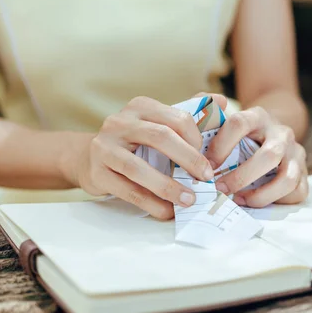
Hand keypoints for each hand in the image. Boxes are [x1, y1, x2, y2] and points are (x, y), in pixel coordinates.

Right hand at [72, 95, 226, 219]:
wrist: (89, 157)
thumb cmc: (135, 142)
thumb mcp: (159, 124)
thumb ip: (190, 113)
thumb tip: (222, 101)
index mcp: (140, 107)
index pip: (177, 118)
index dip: (197, 140)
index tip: (208, 160)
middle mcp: (119, 122)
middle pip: (160, 137)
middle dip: (188, 160)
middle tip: (206, 178)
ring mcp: (104, 147)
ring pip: (139, 168)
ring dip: (168, 187)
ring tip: (189, 200)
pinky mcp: (96, 172)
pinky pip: (127, 190)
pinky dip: (150, 203)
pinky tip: (166, 211)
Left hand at [205, 106, 307, 207]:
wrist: (273, 132)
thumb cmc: (242, 133)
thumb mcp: (227, 119)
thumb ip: (210, 111)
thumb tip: (203, 106)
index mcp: (258, 117)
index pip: (240, 123)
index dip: (221, 146)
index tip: (207, 165)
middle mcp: (281, 133)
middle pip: (269, 155)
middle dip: (241, 177)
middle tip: (220, 188)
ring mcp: (296, 153)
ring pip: (287, 178)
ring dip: (260, 195)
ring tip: (238, 199)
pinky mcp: (303, 173)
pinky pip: (297, 192)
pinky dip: (275, 201)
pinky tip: (254, 200)